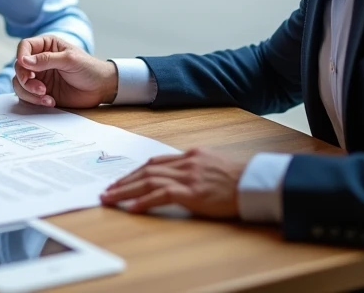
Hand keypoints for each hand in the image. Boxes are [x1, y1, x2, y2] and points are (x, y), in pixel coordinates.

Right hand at [13, 34, 117, 108]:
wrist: (100, 89)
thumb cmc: (89, 68)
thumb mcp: (70, 60)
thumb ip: (47, 59)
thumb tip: (23, 60)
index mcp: (47, 45)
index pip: (24, 47)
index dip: (21, 56)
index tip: (25, 67)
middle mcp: (39, 60)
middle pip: (19, 67)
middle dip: (26, 80)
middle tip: (40, 89)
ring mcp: (39, 77)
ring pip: (20, 83)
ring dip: (29, 92)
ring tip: (46, 97)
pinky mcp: (41, 92)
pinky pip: (27, 96)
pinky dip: (34, 101)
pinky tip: (50, 102)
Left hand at [100, 147, 245, 218]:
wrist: (256, 182)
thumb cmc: (239, 178)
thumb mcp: (214, 165)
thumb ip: (196, 168)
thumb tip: (180, 176)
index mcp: (190, 155)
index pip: (156, 162)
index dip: (136, 171)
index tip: (122, 180)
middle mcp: (186, 162)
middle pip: (147, 170)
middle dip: (124, 181)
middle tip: (107, 191)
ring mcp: (188, 176)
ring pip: (148, 181)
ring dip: (125, 190)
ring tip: (110, 199)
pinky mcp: (192, 192)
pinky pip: (161, 195)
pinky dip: (143, 201)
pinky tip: (131, 208)